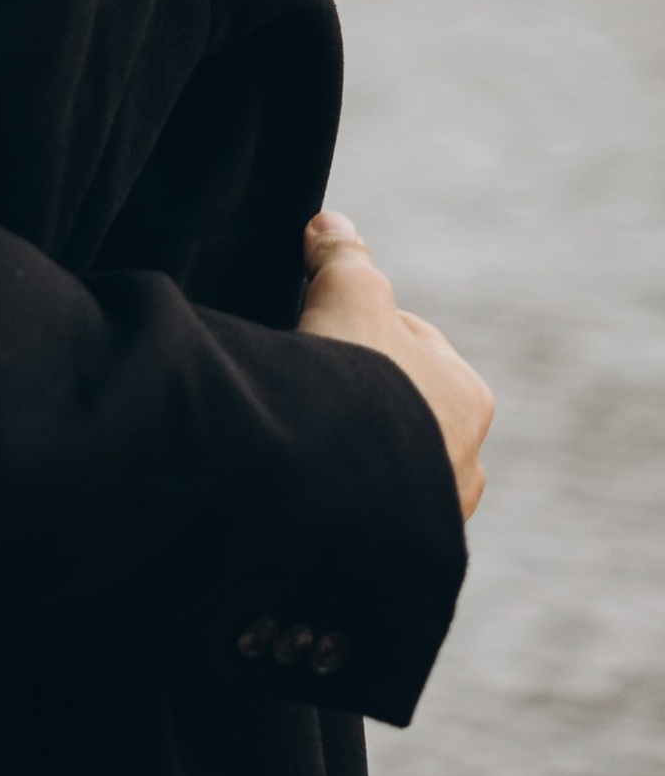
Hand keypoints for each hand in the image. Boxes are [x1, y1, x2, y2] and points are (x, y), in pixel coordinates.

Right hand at [297, 210, 492, 520]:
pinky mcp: (397, 551)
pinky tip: (310, 471)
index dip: (362, 326)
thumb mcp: (348, 292)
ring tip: (308, 429)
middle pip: (402, 404)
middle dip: (362, 391)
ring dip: (353, 443)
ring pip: (386, 460)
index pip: (414, 342)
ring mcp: (432, 513)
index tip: (325, 328)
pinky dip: (342, 487)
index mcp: (468, 395)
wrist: (339, 484)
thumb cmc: (359, 380)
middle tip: (313, 380)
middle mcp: (465, 460)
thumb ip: (343, 254)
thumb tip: (331, 224)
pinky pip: (368, 507)